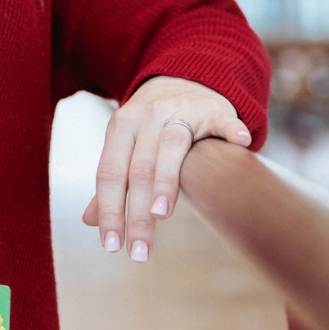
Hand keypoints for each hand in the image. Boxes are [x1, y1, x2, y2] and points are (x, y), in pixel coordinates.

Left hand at [82, 76, 252, 261]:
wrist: (185, 78)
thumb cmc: (152, 124)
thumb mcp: (126, 145)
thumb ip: (112, 181)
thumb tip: (88, 221)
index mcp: (121, 127)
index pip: (110, 174)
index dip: (109, 211)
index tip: (112, 246)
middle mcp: (148, 117)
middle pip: (139, 169)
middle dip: (137, 214)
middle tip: (139, 252)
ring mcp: (182, 110)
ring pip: (171, 146)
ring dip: (166, 180)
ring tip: (161, 215)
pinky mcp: (214, 109)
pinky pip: (223, 120)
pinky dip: (231, 131)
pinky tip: (240, 145)